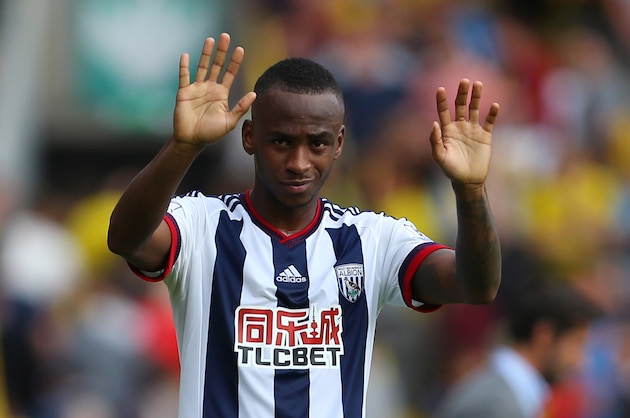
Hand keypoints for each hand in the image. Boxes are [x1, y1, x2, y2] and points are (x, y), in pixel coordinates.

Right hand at [173, 33, 255, 147]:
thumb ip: (241, 107)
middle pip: (217, 65)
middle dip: (221, 52)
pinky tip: (185, 55)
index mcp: (221, 94)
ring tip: (210, 40)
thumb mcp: (229, 121)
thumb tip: (254, 94)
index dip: (235, 62)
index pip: (230, 73)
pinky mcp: (184, 92)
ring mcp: (197, 89)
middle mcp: (210, 88)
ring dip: (206, 53)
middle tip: (225, 36)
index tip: (240, 49)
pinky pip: (184, 77)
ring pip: (202, 67)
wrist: (192, 140)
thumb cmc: (211, 133)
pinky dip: (184, 66)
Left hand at [429, 79, 498, 185]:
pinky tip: (494, 105)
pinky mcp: (485, 136)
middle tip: (464, 81)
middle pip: (460, 105)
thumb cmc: (451, 169)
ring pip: (475, 109)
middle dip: (462, 93)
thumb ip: (436, 141)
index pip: (443, 111)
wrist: (468, 180)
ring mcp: (473, 130)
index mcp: (447, 130)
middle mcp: (460, 126)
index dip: (441, 100)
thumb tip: (434, 123)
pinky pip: (489, 122)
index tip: (440, 89)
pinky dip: (492, 113)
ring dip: (476, 97)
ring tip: (478, 84)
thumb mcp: (440, 157)